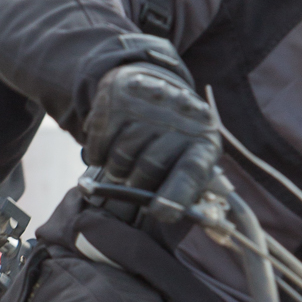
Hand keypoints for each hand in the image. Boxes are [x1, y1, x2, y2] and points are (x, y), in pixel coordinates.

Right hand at [83, 61, 220, 224]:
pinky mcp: (116, 97)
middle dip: (137, 184)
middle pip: (149, 167)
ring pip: (120, 158)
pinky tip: (109, 148)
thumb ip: (184, 190)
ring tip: (126, 163)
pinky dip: (98, 155)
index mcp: (203, 141)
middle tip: (135, 183)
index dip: (175, 195)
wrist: (154, 86)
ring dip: (117, 170)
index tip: (159, 213)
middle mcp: (178, 118)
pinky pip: (98, 144)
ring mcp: (146, 104)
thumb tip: (165, 215)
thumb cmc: (174, 140)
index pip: (191, 171)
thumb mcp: (190, 160)